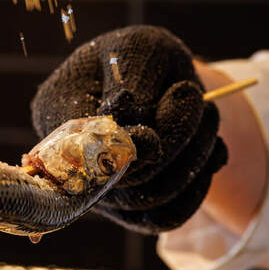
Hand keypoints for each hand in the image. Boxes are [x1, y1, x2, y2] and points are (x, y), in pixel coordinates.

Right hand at [30, 25, 226, 232]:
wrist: (158, 79)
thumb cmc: (143, 56)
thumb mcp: (141, 51)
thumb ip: (133, 84)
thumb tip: (130, 132)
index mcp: (54, 110)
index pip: (90, 141)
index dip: (142, 129)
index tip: (184, 93)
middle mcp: (65, 158)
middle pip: (124, 177)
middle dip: (179, 138)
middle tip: (204, 101)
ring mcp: (95, 189)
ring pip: (149, 201)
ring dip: (195, 158)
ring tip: (210, 115)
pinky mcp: (126, 210)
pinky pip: (164, 218)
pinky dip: (198, 187)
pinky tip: (214, 151)